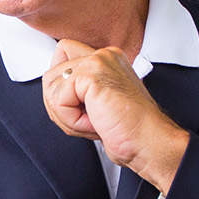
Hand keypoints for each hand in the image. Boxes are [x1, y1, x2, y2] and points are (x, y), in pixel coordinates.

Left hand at [42, 40, 189, 191]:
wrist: (148, 142)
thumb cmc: (128, 130)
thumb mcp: (96, 105)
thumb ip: (76, 90)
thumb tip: (51, 92)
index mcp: (105, 60)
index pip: (61, 59)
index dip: (62, 91)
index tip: (86, 110)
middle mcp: (102, 55)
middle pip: (50, 75)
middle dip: (60, 106)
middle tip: (89, 119)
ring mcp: (98, 61)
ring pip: (50, 87)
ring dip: (66, 115)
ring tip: (94, 121)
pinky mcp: (92, 74)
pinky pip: (58, 100)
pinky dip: (71, 120)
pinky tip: (95, 122)